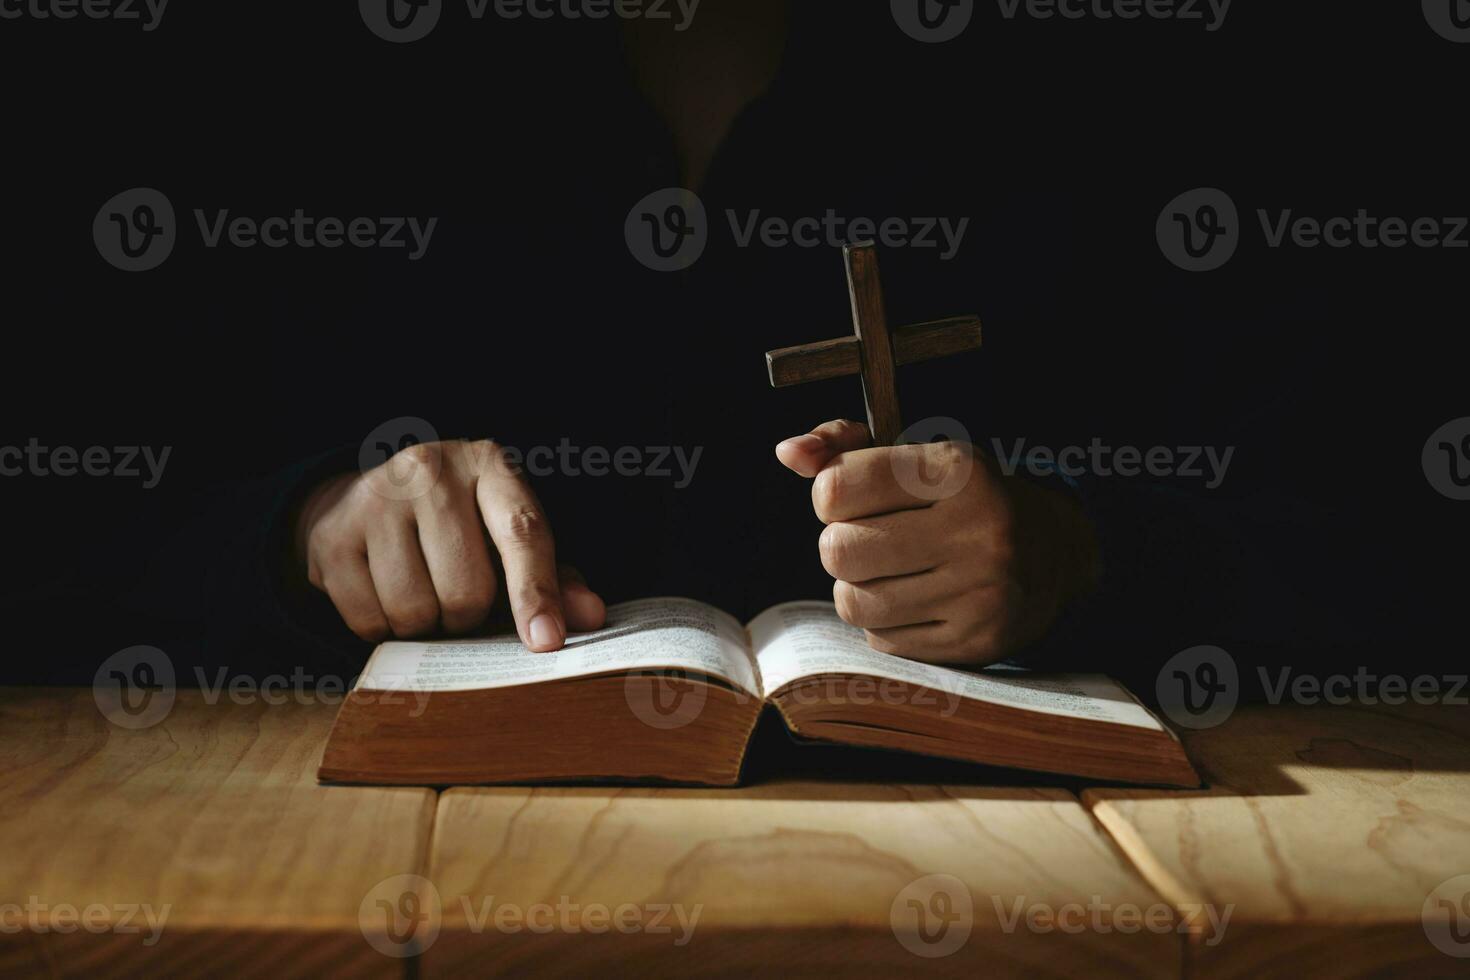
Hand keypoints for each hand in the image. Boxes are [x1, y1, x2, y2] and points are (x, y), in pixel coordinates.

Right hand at [293, 439, 605, 649]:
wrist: (369, 498)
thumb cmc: (462, 527)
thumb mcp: (509, 538)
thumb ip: (554, 578)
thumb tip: (590, 617)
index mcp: (491, 467)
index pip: (522, 535)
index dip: (536, 594)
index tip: (546, 642)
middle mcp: (431, 470)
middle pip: (466, 591)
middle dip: (467, 616)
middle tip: (458, 597)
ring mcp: (376, 498)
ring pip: (414, 611)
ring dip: (423, 624)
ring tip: (422, 590)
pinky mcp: (332, 534)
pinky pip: (368, 620)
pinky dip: (381, 626)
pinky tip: (383, 592)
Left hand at [777, 420, 1097, 665]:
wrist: (1054, 554)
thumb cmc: (964, 498)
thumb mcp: (917, 456)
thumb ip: (846, 446)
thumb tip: (788, 452)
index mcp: (959, 472)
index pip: (838, 487)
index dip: (828, 493)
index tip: (848, 495)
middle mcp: (977, 532)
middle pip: (839, 550)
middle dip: (839, 542)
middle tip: (866, 536)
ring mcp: (979, 594)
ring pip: (854, 602)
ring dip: (856, 586)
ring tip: (888, 568)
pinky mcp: (973, 642)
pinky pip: (882, 640)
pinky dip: (883, 622)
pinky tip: (914, 598)